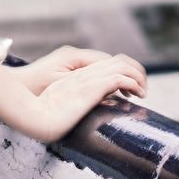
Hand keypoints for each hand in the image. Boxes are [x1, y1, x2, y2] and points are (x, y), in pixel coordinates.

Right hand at [17, 55, 147, 146]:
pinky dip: (134, 83)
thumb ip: (67, 103)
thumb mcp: (56, 106)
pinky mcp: (92, 88)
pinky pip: (120, 78)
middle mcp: (83, 74)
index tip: (127, 90)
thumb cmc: (41, 118)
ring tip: (143, 93)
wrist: (35, 118)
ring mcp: (88, 79)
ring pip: (122, 65)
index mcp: (75, 77)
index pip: (105, 64)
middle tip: (141, 90)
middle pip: (117, 60)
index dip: (120, 72)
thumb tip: (72, 114)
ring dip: (138, 76)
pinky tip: (138, 95)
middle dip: (134, 71)